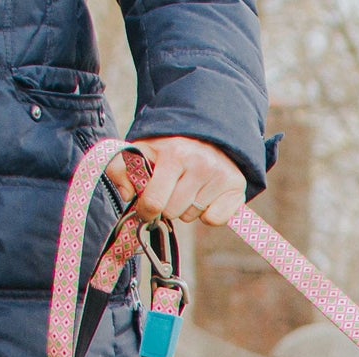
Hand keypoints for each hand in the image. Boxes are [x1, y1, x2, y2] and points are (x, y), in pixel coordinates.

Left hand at [107, 137, 245, 225]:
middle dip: (168, 206)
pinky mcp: (237, 187)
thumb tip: (128, 194)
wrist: (209, 133)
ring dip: (187, 208)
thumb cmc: (171, 147)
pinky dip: (208, 215)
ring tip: (190, 187)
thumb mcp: (143, 150)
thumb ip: (121, 168)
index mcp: (174, 154)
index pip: (154, 201)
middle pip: (172, 212)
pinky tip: (206, 196)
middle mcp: (200, 164)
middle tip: (172, 188)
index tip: (146, 207)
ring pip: (192, 216)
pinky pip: (214, 220)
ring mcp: (221, 176)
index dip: (145, 210)